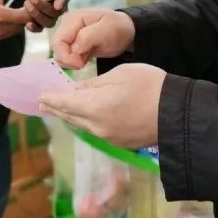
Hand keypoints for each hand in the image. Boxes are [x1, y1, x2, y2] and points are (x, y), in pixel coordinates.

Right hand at [0, 0, 29, 43]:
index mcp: (0, 17)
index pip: (26, 17)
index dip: (31, 9)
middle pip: (22, 25)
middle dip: (22, 14)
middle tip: (15, 0)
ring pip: (12, 30)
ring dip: (12, 19)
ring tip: (0, 2)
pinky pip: (2, 34)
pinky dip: (3, 24)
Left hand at [23, 0, 75, 32]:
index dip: (62, 2)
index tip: (56, 3)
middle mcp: (58, 5)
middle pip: (55, 13)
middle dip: (43, 7)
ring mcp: (49, 13)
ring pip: (48, 21)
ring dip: (37, 15)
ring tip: (26, 4)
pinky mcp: (39, 19)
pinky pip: (39, 27)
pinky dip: (34, 28)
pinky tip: (27, 25)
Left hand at [39, 63, 164, 148]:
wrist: (177, 113)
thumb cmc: (150, 86)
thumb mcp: (120, 75)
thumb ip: (95, 84)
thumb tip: (78, 91)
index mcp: (94, 108)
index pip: (65, 103)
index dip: (51, 99)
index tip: (40, 96)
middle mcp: (97, 127)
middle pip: (70, 117)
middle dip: (56, 109)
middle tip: (44, 103)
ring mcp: (108, 137)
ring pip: (83, 125)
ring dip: (71, 116)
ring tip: (62, 109)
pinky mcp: (119, 143)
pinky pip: (96, 130)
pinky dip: (87, 122)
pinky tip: (87, 116)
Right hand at [52, 8, 135, 69]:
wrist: (126, 32)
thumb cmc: (118, 28)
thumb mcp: (107, 29)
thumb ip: (88, 37)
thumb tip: (74, 48)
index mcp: (72, 19)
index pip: (57, 41)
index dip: (66, 56)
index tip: (80, 64)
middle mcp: (66, 26)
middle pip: (56, 49)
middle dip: (68, 60)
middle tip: (84, 63)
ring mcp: (68, 35)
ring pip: (59, 54)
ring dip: (71, 62)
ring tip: (86, 59)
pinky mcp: (71, 44)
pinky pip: (65, 57)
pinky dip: (73, 62)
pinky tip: (85, 59)